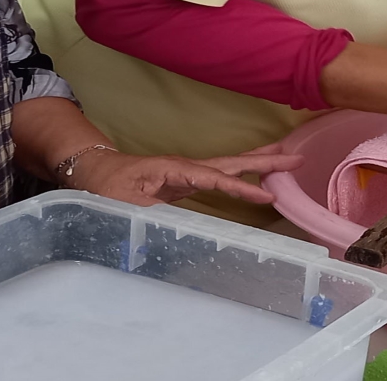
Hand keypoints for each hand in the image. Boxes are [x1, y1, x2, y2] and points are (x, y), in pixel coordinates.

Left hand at [69, 146, 303, 206]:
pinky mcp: (184, 180)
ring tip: (287, 157)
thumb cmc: (103, 184)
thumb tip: (178, 229)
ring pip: (227, 166)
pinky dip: (241, 175)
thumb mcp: (122, 202)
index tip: (268, 195)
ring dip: (257, 163)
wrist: (90, 169)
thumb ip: (150, 214)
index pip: (214, 178)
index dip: (240, 187)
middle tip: (297, 157)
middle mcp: (184, 167)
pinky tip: (254, 179)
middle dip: (263, 162)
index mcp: (173, 169)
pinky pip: (219, 176)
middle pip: (230, 163)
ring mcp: (186, 172)